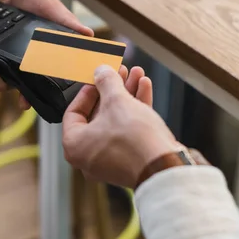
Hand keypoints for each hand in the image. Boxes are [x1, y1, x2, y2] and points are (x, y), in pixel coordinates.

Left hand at [0, 0, 92, 108]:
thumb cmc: (44, 4)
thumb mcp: (60, 14)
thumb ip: (72, 27)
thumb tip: (89, 36)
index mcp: (41, 63)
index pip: (37, 85)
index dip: (30, 96)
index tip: (24, 103)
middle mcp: (24, 65)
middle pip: (13, 85)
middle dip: (2, 86)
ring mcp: (7, 58)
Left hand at [62, 65, 180, 188]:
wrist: (165, 167)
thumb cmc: (134, 140)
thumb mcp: (116, 100)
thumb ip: (106, 82)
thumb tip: (101, 71)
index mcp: (75, 145)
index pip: (74, 111)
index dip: (88, 90)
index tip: (98, 78)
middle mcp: (88, 156)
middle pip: (98, 114)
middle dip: (113, 89)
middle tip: (121, 72)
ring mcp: (110, 161)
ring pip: (116, 121)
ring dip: (127, 96)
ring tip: (137, 75)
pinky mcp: (129, 161)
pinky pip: (127, 132)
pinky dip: (135, 111)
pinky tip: (145, 89)